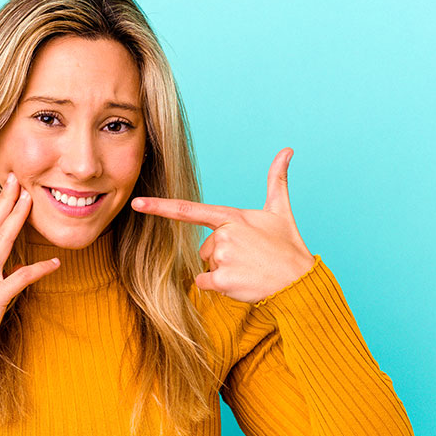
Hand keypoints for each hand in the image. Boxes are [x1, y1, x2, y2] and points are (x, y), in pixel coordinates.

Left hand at [131, 148, 314, 303]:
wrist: (299, 281)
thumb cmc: (288, 247)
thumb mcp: (280, 211)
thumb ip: (276, 180)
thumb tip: (287, 150)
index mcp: (232, 217)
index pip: (189, 210)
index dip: (160, 206)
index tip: (137, 203)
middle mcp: (224, 235)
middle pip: (204, 248)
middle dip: (221, 255)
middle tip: (248, 257)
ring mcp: (222, 258)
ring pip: (205, 265)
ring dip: (222, 270)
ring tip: (248, 268)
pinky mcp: (222, 280)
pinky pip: (205, 283)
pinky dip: (219, 286)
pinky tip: (240, 282)